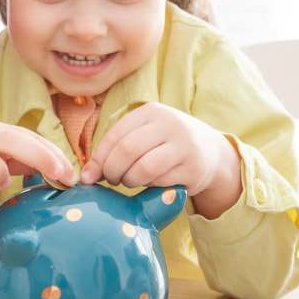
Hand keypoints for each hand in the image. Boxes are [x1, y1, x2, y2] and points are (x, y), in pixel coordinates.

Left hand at [79, 103, 241, 218]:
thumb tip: (86, 175)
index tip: (91, 175)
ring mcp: (184, 146)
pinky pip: (160, 183)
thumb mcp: (144, 134)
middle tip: (111, 180)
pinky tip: (150, 184)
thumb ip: (116, 147)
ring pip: (143, 169)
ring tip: (129, 181)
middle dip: (112, 171)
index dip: (98, 158)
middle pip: (127, 150)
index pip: (115, 134)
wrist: (211, 153)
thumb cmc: (166, 144)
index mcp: (152, 111)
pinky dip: (149, 187)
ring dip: (129, 181)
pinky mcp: (194, 169)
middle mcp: (170, 124)